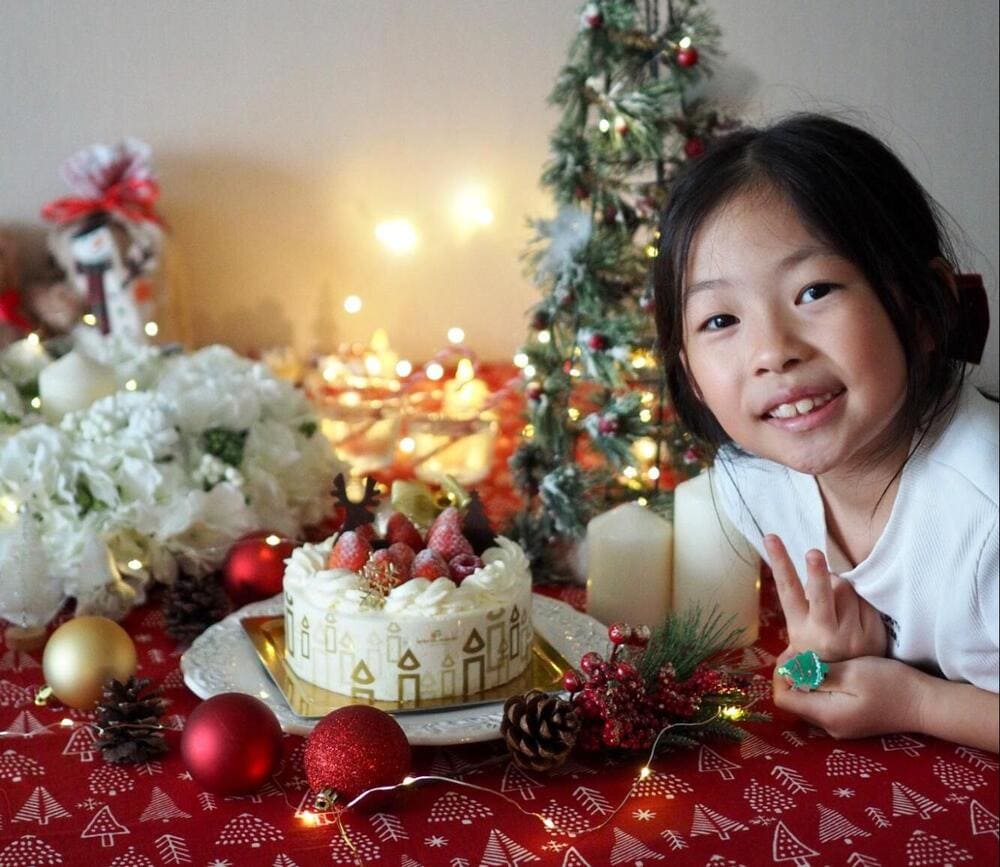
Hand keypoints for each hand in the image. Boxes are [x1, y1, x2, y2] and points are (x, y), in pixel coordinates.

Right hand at [765, 534, 886, 661]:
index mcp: (801, 630)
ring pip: (845, 588)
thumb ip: (800, 622)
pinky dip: (859, 600)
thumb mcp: (802, 644)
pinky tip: (856, 616)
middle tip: (813, 554)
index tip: (771, 538)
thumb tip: (803, 613)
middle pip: (823, 594)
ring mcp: (852, 633)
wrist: (858, 688)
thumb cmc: (822, 654)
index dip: (779, 563)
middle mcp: (825, 632)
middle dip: (816, 573)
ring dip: (841, 586)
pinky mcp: (874, 632)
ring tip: (838, 605)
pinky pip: (865, 600)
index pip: (788, 591)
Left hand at [773, 655, 922, 739]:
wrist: (926, 703)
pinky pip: (822, 703)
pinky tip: (833, 670)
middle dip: (793, 674)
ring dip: (806, 679)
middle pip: (793, 700)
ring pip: (807, 700)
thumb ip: (817, 674)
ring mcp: (839, 726)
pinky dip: (820, 686)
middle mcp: (828, 726)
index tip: (796, 653)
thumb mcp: (851, 672)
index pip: (782, 699)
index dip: (782, 674)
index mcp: (826, 715)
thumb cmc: (890, 684)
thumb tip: (789, 672)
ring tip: (819, 658)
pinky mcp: (849, 720)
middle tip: (807, 651)